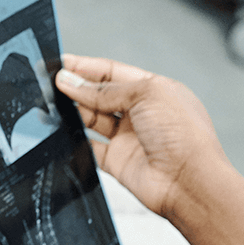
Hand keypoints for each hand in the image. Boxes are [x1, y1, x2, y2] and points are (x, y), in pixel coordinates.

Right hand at [56, 54, 226, 222]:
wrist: (188, 181)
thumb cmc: (184, 136)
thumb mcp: (146, 95)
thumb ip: (106, 90)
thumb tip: (73, 82)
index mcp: (155, 91)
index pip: (114, 73)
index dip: (88, 67)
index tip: (64, 63)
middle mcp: (143, 113)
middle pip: (102, 95)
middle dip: (78, 87)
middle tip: (54, 82)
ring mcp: (130, 138)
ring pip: (93, 119)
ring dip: (74, 110)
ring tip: (55, 102)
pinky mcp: (118, 161)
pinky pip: (90, 147)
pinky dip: (76, 139)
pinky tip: (64, 129)